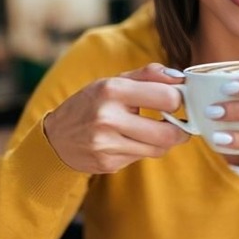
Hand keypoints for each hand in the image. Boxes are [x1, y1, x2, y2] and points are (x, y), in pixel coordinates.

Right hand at [43, 64, 189, 173]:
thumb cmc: (91, 104)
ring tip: (156, 130)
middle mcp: (108, 118)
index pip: (167, 98)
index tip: (178, 100)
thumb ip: (148, 75)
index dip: (179, 100)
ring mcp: (107, 144)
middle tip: (181, 124)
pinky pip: (142, 158)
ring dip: (165, 141)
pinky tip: (132, 140)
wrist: (57, 137)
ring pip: (158, 149)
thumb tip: (180, 77)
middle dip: (181, 129)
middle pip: (168, 133)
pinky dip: (144, 149)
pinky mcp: (108, 163)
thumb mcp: (114, 81)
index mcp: (112, 90)